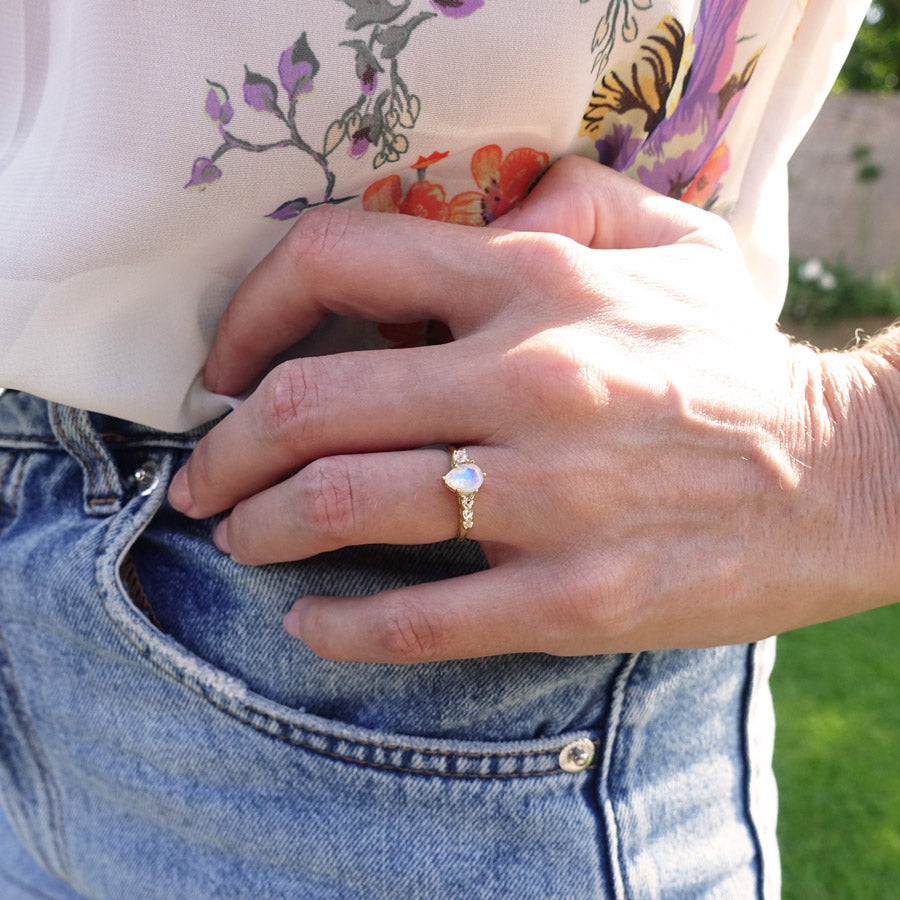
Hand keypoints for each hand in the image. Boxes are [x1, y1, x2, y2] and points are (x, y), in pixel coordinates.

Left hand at [168, 158, 897, 661]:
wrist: (850, 475)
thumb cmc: (744, 364)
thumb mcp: (676, 248)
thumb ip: (577, 204)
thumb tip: (496, 198)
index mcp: (538, 285)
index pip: (338, 257)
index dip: (252, 309)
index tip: (227, 368)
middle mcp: (530, 380)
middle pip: (314, 402)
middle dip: (229, 447)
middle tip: (204, 478)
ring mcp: (550, 496)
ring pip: (348, 506)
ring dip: (265, 530)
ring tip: (243, 541)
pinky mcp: (576, 595)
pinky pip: (422, 617)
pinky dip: (342, 628)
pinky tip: (311, 627)